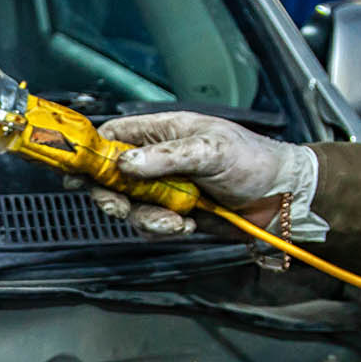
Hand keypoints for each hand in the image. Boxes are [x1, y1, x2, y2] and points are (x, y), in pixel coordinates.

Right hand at [82, 111, 317, 235]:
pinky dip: (164, 229)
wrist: (281, 198)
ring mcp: (164, 188)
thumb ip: (166, 157)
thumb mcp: (211, 150)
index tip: (79, 173)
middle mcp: (157, 160)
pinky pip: (150, 226)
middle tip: (121, 207)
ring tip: (176, 220)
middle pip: (111, 178)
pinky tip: (189, 224)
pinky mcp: (173, 213)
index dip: (92, 154)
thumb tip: (125, 163)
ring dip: (147, 218)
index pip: (114, 137)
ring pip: (129, 207)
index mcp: (164, 131)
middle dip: (112, 196)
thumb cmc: (254, 161)